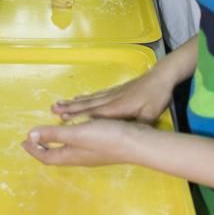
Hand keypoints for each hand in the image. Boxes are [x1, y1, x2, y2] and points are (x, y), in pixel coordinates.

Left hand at [23, 118, 153, 166]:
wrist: (137, 143)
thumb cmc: (107, 137)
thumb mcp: (77, 133)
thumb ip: (54, 134)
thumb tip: (30, 136)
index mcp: (71, 155)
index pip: (46, 156)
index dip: (33, 149)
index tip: (23, 141)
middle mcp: (80, 158)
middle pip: (55, 155)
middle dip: (42, 147)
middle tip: (32, 138)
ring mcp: (91, 154)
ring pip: (67, 151)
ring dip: (55, 142)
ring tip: (49, 133)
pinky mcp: (101, 148)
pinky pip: (77, 146)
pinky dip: (68, 138)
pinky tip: (75, 130)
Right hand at [51, 61, 176, 123]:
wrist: (160, 77)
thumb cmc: (155, 97)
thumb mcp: (150, 116)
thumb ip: (136, 127)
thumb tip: (124, 137)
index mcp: (117, 108)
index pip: (94, 114)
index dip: (78, 117)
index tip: (61, 120)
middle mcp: (110, 100)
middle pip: (86, 105)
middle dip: (69, 108)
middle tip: (53, 109)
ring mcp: (112, 94)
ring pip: (89, 99)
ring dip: (73, 102)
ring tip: (58, 104)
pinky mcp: (116, 90)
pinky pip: (96, 94)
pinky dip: (85, 97)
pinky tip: (78, 97)